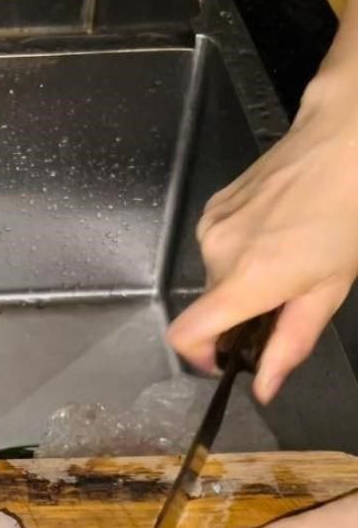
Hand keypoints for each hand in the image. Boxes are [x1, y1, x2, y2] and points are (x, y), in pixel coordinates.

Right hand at [167, 48, 357, 403]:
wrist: (344, 139)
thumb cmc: (350, 212)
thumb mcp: (330, 287)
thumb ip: (290, 342)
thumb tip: (263, 388)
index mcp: (246, 280)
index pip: (186, 334)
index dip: (198, 357)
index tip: (224, 359)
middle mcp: (216, 254)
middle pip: (209, 305)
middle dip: (239, 311)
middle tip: (286, 295)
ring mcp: (210, 226)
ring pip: (214, 275)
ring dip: (240, 278)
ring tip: (286, 253)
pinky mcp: (213, 206)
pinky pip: (216, 245)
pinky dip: (239, 251)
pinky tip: (275, 229)